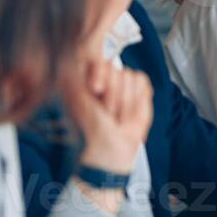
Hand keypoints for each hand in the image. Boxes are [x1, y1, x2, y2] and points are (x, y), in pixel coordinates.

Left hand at [62, 58, 151, 174]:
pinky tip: (130, 114)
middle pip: (117, 70)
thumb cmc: (92, 135)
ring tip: (118, 118)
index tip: (97, 89)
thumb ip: (76, 82)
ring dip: (126, 103)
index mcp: (87, 82)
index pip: (98, 62)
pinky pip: (143, 83)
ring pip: (131, 77)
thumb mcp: (79, 107)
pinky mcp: (139, 92)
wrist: (113, 154)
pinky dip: (139, 101)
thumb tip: (73, 62)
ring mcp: (123, 86)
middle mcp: (105, 81)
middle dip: (115, 96)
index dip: (101, 74)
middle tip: (108, 114)